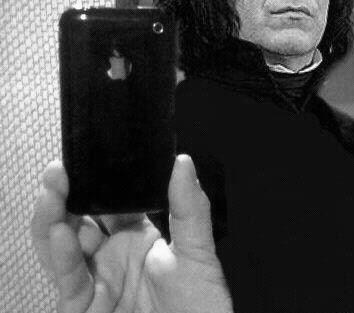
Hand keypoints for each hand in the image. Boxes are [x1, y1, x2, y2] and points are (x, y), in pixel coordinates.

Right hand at [31, 155, 232, 312]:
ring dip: (53, 216)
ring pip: (63, 243)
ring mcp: (96, 279)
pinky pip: (68, 278)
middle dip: (67, 192)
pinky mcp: (83, 307)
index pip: (112, 201)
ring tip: (52, 189)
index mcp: (139, 237)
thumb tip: (182, 162)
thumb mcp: (197, 253)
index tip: (90, 158)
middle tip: (60, 170)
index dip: (99, 181)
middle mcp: (113, 255)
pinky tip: (60, 231)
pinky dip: (61, 255)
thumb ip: (190, 209)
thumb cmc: (200, 307)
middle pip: (81, 217)